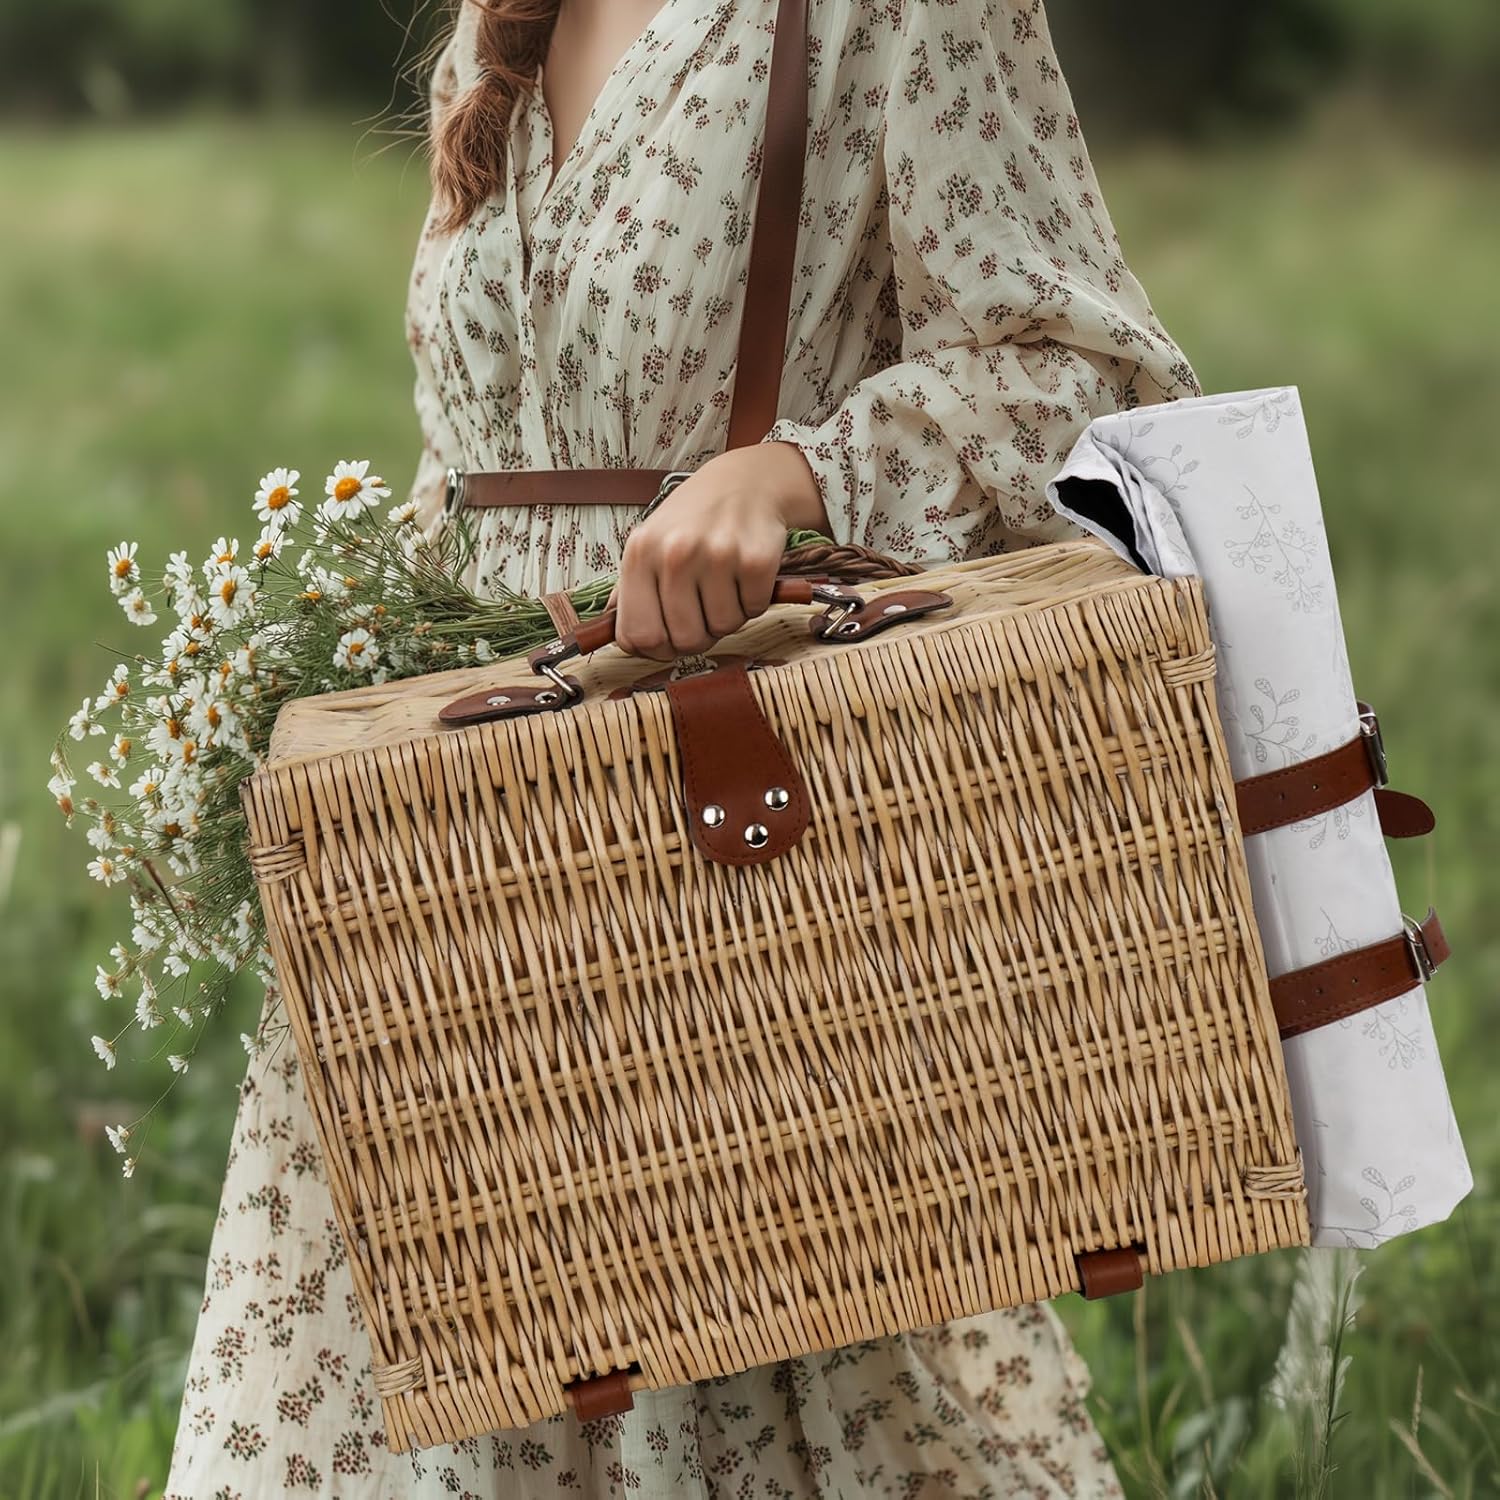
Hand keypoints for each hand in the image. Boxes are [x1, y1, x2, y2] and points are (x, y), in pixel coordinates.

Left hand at [609, 442, 829, 659]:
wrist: (745, 481)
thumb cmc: (693, 518)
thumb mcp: (649, 543)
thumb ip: (629, 589)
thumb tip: (613, 633)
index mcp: (640, 554)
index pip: (637, 635)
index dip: (655, 649)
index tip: (667, 641)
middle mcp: (674, 553)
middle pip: (684, 640)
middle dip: (698, 635)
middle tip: (703, 612)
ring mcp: (717, 555)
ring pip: (723, 628)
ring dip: (727, 616)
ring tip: (724, 586)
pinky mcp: (755, 559)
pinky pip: (753, 610)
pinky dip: (753, 601)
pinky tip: (744, 576)